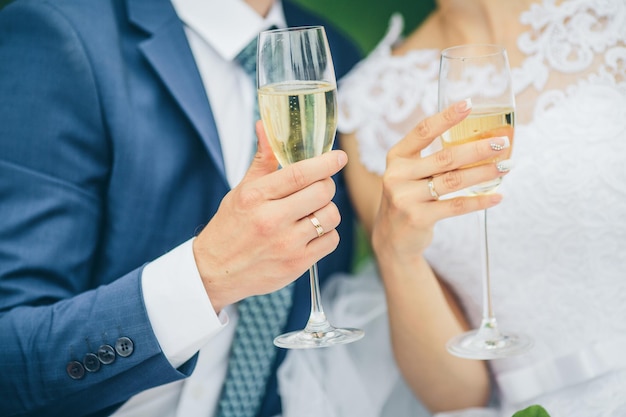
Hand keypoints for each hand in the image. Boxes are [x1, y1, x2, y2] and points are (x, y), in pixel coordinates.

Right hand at [193, 122, 346, 311]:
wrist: (215, 271)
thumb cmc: (230, 227)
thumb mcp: (241, 190)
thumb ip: (262, 160)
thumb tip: (265, 126)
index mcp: (256, 196)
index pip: (300, 173)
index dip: (326, 163)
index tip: (339, 157)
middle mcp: (271, 219)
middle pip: (322, 192)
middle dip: (326, 185)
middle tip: (318, 187)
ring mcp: (286, 244)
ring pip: (331, 216)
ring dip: (327, 210)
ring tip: (312, 211)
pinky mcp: (297, 264)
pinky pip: (331, 240)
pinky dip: (327, 233)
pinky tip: (312, 232)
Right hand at [372, 100, 509, 259]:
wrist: (391, 237)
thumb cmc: (408, 197)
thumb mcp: (409, 174)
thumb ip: (431, 158)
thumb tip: (476, 139)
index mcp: (397, 157)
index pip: (423, 131)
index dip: (447, 117)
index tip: (469, 104)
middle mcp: (397, 175)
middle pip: (444, 157)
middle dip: (477, 149)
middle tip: (501, 143)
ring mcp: (405, 197)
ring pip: (452, 181)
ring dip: (483, 173)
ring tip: (505, 167)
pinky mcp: (417, 218)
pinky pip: (454, 206)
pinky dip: (478, 201)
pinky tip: (496, 196)